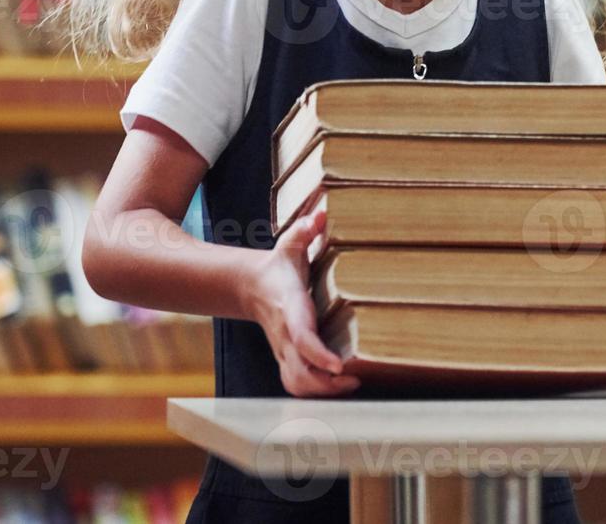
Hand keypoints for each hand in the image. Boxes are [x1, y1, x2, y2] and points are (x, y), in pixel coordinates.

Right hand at [245, 206, 359, 397]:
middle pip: (299, 373)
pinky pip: (296, 383)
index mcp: (290, 308)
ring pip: (295, 384)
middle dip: (325, 384)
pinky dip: (315, 392)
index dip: (318, 354)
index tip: (340, 365)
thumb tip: (321, 214)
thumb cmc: (279, 266)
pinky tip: (339, 386)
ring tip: (352, 385)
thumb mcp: (289, 245)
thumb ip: (304, 231)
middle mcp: (285, 335)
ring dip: (322, 392)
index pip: (301, 337)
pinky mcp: (286, 358)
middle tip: (355, 380)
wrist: (249, 286)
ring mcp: (283, 350)